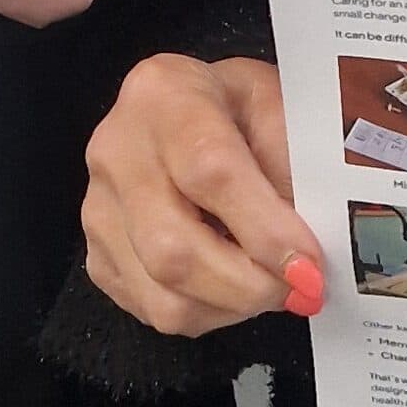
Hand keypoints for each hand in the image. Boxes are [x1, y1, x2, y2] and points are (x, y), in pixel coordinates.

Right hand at [84, 54, 324, 335]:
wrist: (183, 111)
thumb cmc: (236, 107)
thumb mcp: (275, 103)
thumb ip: (292, 162)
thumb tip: (303, 249)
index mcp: (162, 93)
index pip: (209, 171)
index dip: (263, 227)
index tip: (309, 263)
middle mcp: (115, 150)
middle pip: (173, 247)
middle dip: (248, 284)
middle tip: (300, 289)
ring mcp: (98, 208)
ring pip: (162, 293)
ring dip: (231, 305)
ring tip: (270, 285)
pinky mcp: (97, 255)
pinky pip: (152, 310)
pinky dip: (207, 312)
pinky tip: (232, 285)